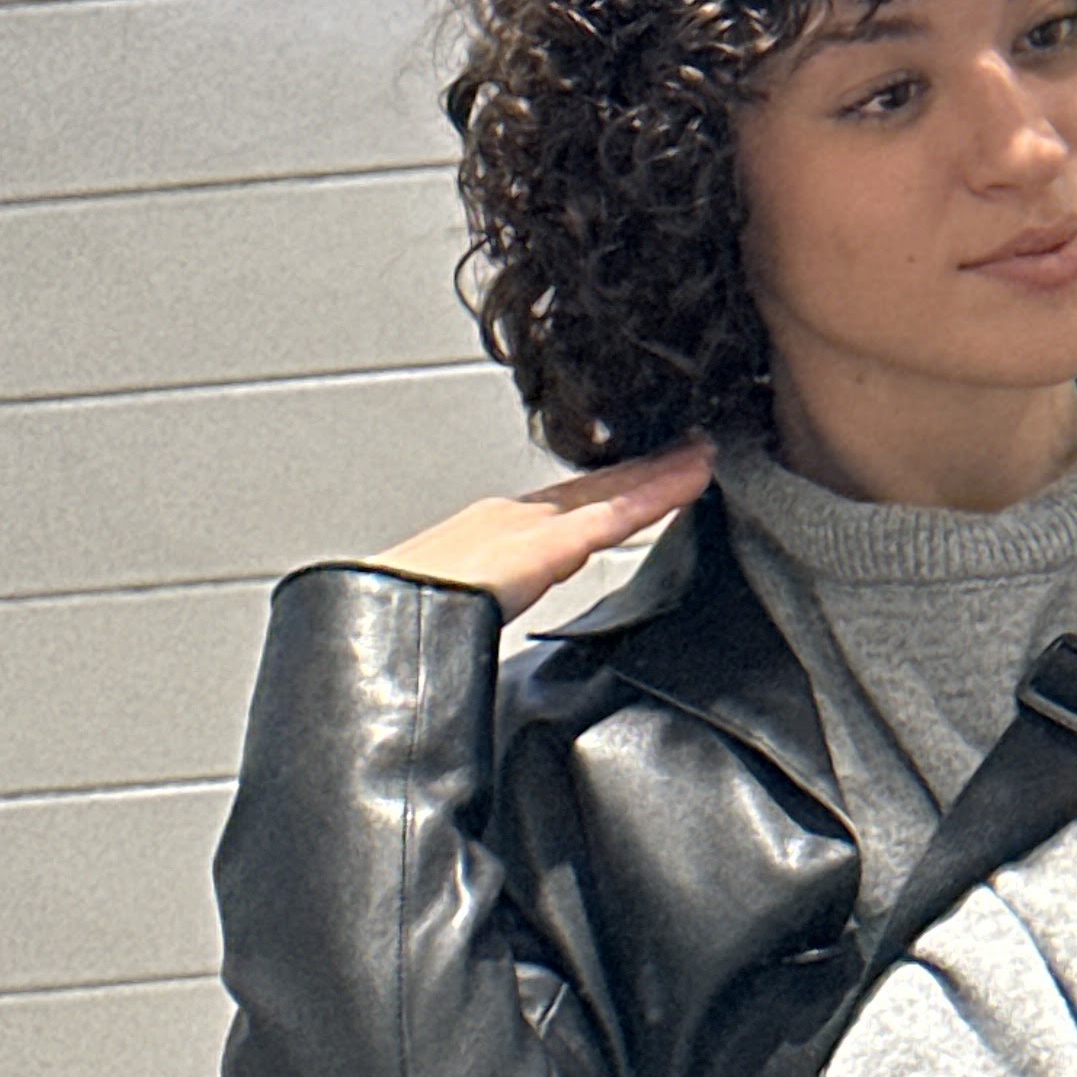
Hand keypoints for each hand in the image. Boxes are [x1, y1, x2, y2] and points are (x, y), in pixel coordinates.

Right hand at [365, 438, 713, 619]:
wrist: (371, 615)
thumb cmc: (401, 623)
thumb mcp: (453, 614)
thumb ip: (480, 611)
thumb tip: (484, 629)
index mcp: (490, 536)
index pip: (564, 507)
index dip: (608, 488)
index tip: (644, 475)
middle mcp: (512, 517)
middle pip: (594, 489)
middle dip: (643, 468)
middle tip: (692, 447)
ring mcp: (530, 524)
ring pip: (613, 491)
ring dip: (662, 471)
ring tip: (705, 453)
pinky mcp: (547, 541)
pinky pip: (618, 512)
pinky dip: (660, 491)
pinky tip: (696, 476)